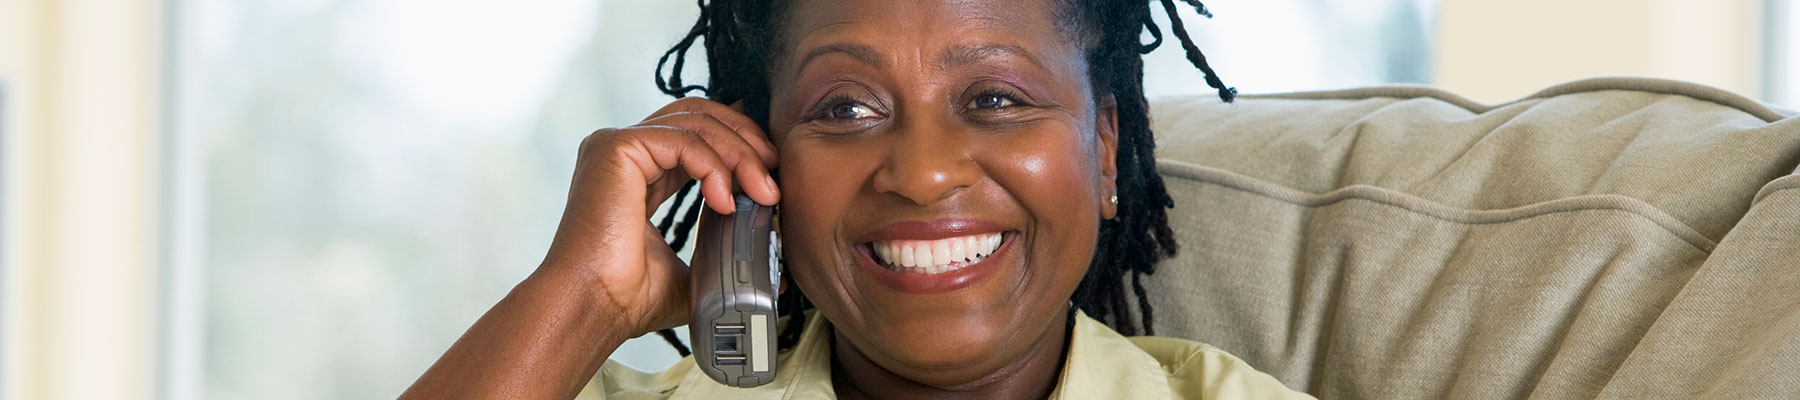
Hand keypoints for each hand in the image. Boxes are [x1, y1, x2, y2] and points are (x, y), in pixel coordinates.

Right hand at [539, 97, 779, 338]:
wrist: (595, 307)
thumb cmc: (629, 297)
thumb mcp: (692, 268)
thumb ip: (722, 249)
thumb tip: (772, 264)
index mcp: (639, 172)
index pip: (696, 133)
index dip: (739, 143)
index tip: (770, 173)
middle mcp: (625, 152)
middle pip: (699, 115)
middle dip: (746, 139)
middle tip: (774, 173)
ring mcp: (617, 145)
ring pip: (697, 123)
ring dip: (741, 154)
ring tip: (762, 192)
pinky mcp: (615, 148)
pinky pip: (684, 140)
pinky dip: (714, 166)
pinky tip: (725, 200)